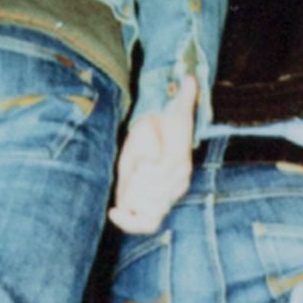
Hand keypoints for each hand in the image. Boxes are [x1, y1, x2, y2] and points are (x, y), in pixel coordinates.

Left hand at [109, 73, 197, 234]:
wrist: (160, 139)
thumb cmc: (164, 124)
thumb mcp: (173, 111)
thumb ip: (183, 99)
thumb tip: (189, 78)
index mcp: (180, 164)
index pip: (162, 178)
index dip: (146, 172)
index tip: (139, 164)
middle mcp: (175, 185)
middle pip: (152, 196)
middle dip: (136, 185)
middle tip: (133, 170)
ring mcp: (165, 198)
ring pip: (147, 211)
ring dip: (132, 198)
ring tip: (128, 182)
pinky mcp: (152, 208)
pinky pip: (145, 224)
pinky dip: (129, 222)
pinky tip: (113, 212)